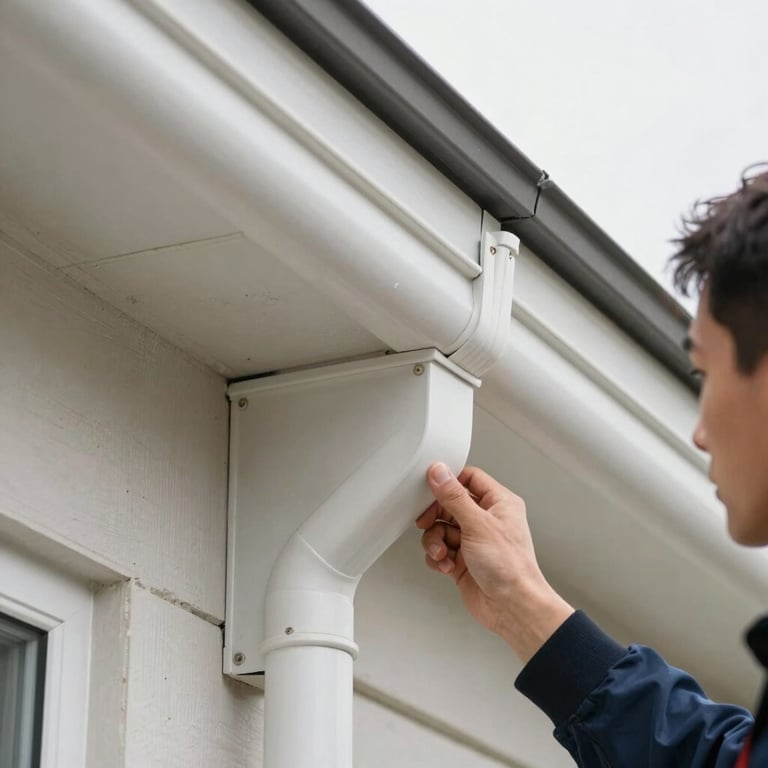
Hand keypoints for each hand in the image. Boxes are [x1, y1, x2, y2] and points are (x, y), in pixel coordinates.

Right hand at [418, 463, 573, 662]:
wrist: (512, 607)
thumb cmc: (509, 567)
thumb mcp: (478, 524)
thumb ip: (454, 497)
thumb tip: (439, 472)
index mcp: (498, 503)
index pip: (469, 479)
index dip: (449, 482)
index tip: (430, 488)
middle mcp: (486, 520)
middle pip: (449, 504)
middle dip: (435, 516)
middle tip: (426, 522)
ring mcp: (474, 540)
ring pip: (441, 528)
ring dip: (435, 541)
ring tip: (441, 553)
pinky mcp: (462, 560)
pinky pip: (440, 549)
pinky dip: (438, 558)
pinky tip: (446, 565)